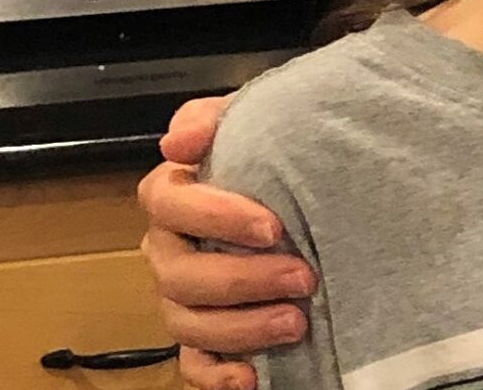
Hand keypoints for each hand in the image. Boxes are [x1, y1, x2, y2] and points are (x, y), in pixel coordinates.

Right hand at [136, 97, 313, 389]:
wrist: (316, 190)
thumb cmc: (282, 156)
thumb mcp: (261, 120)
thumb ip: (218, 118)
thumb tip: (180, 139)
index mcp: (176, 196)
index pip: (167, 202)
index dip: (214, 216)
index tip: (272, 226)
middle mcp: (171, 249)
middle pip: (178, 273)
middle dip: (241, 280)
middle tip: (302, 278)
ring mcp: (184, 297)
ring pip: (186, 322)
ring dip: (240, 328)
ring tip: (296, 322)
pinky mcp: (205, 338)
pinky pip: (193, 365)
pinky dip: (218, 376)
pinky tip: (251, 377)